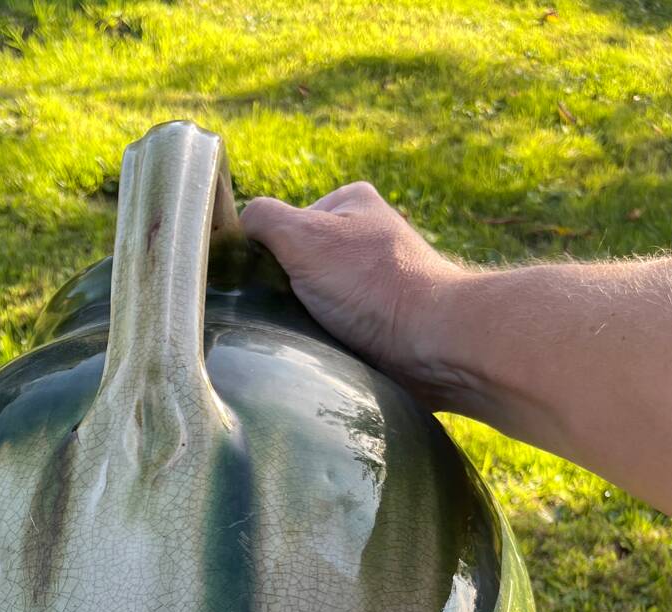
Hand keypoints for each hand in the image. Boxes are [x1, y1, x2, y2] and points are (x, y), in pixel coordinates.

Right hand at [240, 183, 469, 406]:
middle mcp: (369, 235)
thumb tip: (240, 225)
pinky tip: (333, 349)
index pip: (286, 225)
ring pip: (318, 299)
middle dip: (290, 290)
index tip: (279, 281)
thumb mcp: (302, 236)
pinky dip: (330, 338)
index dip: (272, 255)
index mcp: (353, 202)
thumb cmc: (368, 283)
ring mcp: (378, 278)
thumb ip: (263, 219)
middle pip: (301, 264)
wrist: (431, 340)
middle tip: (294, 312)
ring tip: (315, 334)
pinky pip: (340, 326)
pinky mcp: (384, 318)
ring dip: (308, 319)